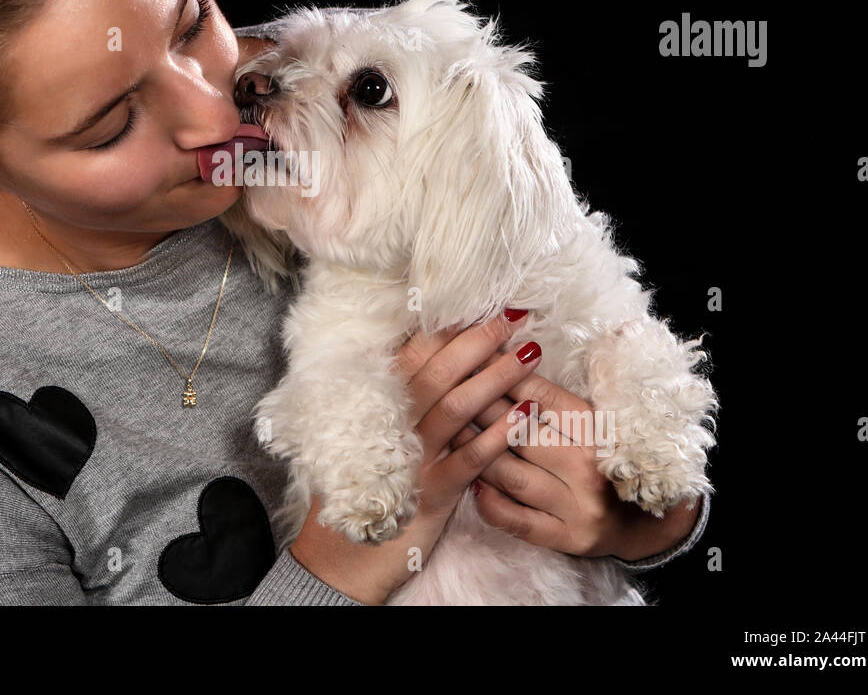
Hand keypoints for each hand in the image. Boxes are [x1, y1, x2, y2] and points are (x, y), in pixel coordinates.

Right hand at [288, 310, 541, 603]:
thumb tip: (427, 363)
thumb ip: (395, 406)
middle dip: (478, 341)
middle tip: (512, 317)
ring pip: (457, 408)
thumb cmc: (360, 495)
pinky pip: (468, 460)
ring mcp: (411, 459)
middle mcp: (391, 427)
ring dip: (496, 378)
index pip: (413, 356)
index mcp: (378, 408)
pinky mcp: (430, 494)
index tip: (478, 307)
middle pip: (439, 372)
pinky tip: (524, 416)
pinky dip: (497, 435)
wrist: (340, 560)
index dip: (447, 329)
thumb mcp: (371, 441)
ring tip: (527, 355)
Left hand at [449, 361, 702, 561]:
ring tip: (447, 432)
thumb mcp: (594, 419)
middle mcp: (587, 466)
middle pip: (519, 430)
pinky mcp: (565, 538)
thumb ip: (553, 396)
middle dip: (477, 407)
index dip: (500, 374)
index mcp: (595, 428)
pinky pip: (516, 519)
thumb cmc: (608, 458)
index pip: (539, 395)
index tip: (471, 360)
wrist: (648, 521)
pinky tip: (470, 483)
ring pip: (511, 473)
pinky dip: (489, 501)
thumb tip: (508, 352)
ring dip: (474, 451)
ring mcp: (576, 505)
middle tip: (445, 392)